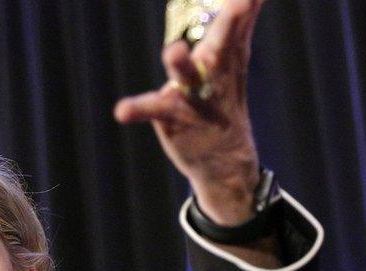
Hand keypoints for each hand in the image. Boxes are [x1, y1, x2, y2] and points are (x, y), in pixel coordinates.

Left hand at [115, 0, 264, 225]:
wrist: (224, 159)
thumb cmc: (224, 98)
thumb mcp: (235, 62)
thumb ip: (241, 25)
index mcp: (227, 57)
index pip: (238, 25)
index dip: (244, 7)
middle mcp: (212, 74)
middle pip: (222, 44)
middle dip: (230, 22)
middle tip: (241, 2)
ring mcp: (192, 97)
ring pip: (187, 76)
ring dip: (182, 61)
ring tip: (176, 49)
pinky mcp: (169, 116)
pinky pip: (151, 110)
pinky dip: (136, 109)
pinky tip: (121, 111)